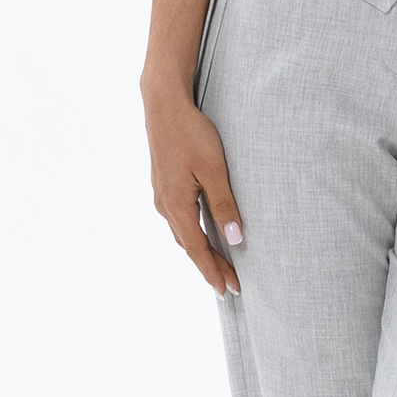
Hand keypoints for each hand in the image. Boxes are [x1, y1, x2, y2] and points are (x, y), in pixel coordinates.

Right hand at [144, 87, 243, 295]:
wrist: (164, 106)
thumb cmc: (191, 134)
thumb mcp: (214, 170)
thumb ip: (224, 205)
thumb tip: (234, 238)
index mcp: (176, 206)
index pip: (198, 249)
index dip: (214, 271)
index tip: (229, 290)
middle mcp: (164, 206)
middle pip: (189, 246)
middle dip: (209, 267)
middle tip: (231, 285)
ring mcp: (162, 196)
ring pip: (183, 233)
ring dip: (201, 251)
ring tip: (220, 266)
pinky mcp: (165, 185)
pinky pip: (180, 219)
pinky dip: (193, 234)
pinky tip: (204, 233)